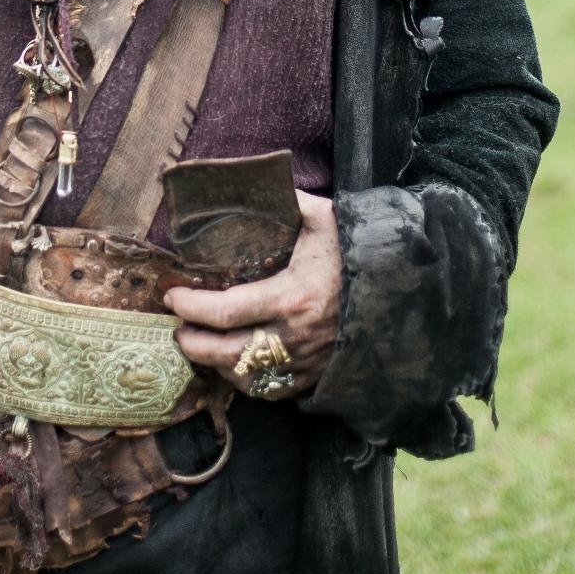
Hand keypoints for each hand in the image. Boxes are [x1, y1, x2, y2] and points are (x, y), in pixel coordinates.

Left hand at [162, 190, 341, 399]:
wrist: (402, 293)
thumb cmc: (357, 253)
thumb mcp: (325, 218)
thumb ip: (290, 201)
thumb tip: (259, 183)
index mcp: (292, 297)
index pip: (227, 311)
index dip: (193, 307)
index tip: (172, 296)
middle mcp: (294, 337)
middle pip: (227, 353)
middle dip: (193, 343)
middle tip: (176, 328)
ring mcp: (304, 362)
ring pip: (245, 377)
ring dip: (213, 364)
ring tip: (197, 346)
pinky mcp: (314, 377)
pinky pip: (269, 390)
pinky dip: (244, 381)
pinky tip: (231, 364)